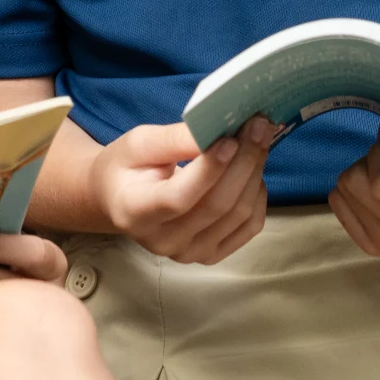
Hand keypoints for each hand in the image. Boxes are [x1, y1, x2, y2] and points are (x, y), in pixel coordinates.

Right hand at [88, 116, 270, 263]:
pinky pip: (249, 227)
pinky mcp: (211, 255)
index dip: (209, 171)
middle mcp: (163, 241)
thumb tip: (217, 131)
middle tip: (259, 125)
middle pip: (216, 206)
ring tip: (258, 139)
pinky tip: (252, 171)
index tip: (230, 139)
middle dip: (243, 161)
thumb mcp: (138, 143)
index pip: (178, 198)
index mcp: (135, 212)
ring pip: (238, 215)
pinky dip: (258, 195)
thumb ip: (175, 139)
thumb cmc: (126, 167)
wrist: (120, 201)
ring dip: (255, 173)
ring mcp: (189, 253)